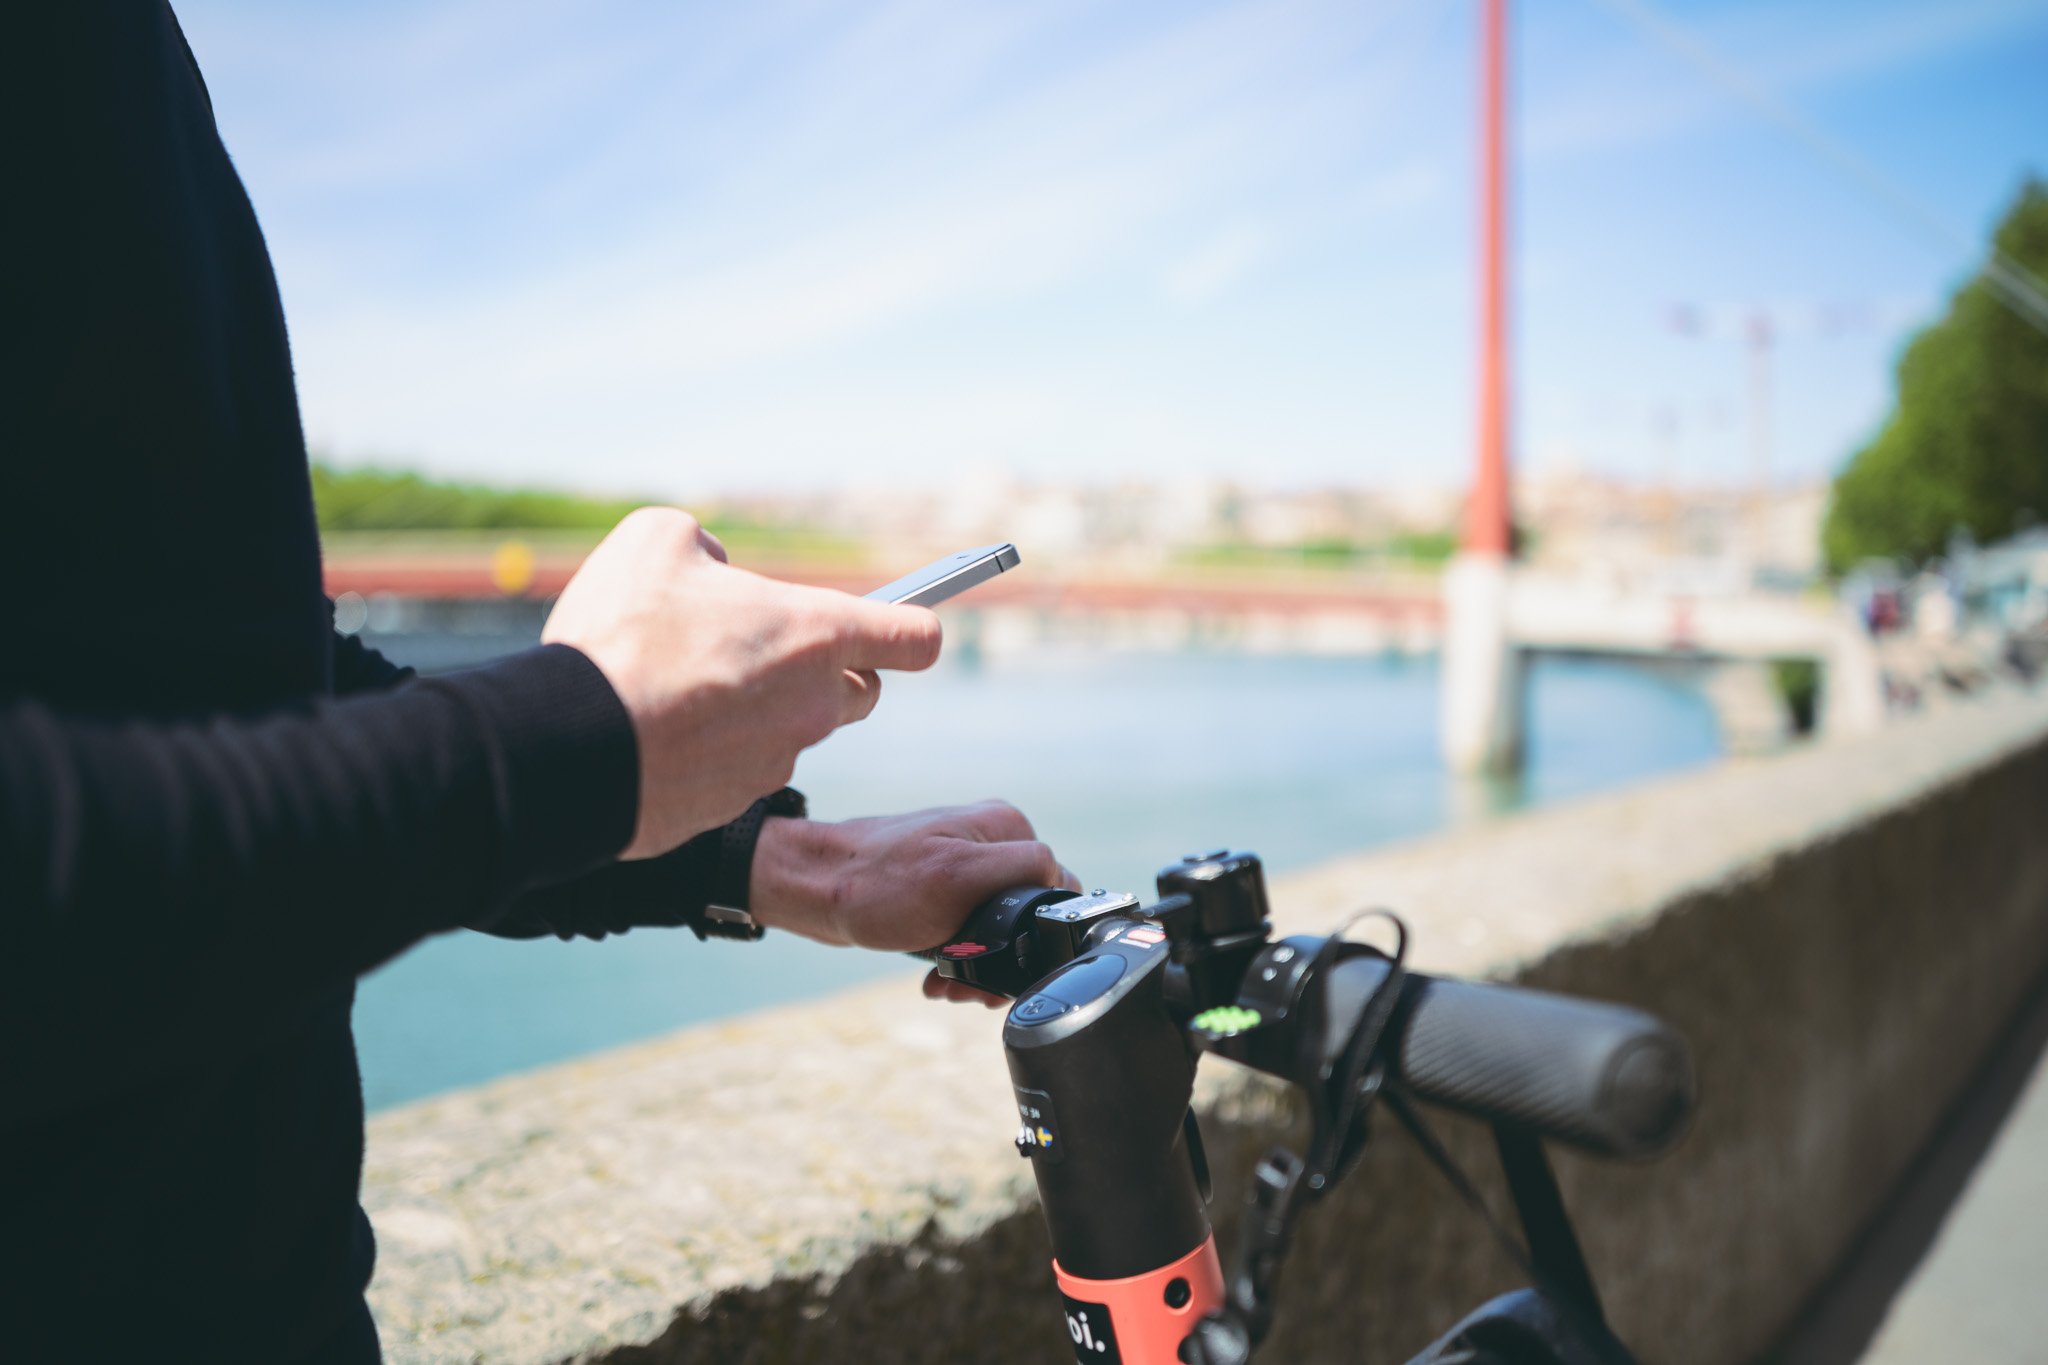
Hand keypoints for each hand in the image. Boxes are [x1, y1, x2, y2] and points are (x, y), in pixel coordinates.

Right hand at [541, 508, 940, 858]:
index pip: (916, 639)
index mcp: (817, 635)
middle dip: (830, 672)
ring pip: (795, 732)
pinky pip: (742, 771)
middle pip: (862, 692)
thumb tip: (714, 571)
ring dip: (762, 710)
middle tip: (764, 650)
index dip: (910, 628)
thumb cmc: (619, 635)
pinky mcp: (734, 805)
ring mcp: (777, 760)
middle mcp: (814, 704)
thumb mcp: (656, 539)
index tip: (894, 622)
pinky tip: (661, 731)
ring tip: (687, 685)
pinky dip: (716, 753)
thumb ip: (706, 546)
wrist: (568, 744)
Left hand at [748, 800, 1081, 1007]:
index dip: (1036, 933)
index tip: (1005, 964)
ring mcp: (965, 865)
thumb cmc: (877, 883)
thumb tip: (1065, 879)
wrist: (814, 890)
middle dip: (1003, 959)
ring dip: (978, 966)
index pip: (1054, 884)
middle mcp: (989, 842)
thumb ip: (1022, 869)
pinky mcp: (942, 890)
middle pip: (1025, 913)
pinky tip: (937, 978)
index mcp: (1005, 828)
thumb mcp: (960, 874)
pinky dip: (957, 959)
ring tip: (949, 986)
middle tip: (970, 987)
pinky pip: (968, 932)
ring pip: (997, 930)